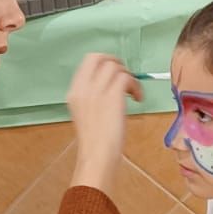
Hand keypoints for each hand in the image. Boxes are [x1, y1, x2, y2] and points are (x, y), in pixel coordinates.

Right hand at [67, 54, 141, 189]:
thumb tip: (109, 85)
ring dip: (128, 77)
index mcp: (74, 91)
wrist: (97, 156)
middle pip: (100, 57)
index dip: (105, 62)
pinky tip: (138, 99)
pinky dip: (136, 86)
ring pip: (116, 67)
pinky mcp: (112, 96)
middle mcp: (83, 87)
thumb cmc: (94, 142)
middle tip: (125, 76)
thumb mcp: (86, 113)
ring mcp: (96, 91)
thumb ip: (92, 96)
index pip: (88, 61)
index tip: (115, 74)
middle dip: (116, 62)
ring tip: (133, 93)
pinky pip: (127, 78)